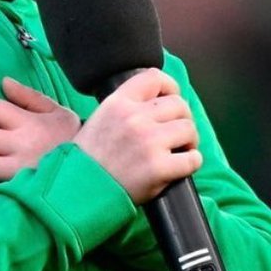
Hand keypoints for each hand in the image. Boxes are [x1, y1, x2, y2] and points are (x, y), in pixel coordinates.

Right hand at [74, 69, 201, 202]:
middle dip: (182, 119)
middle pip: (178, 104)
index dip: (170, 87)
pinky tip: (180, 167)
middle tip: (177, 134)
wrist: (78, 192)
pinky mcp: (159, 167)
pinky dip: (192, 162)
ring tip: (179, 151)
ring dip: (189, 141)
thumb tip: (157, 102)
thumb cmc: (88, 161)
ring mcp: (148, 142)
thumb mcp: (99, 120)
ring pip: (188, 129)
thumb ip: (124, 107)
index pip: (154, 77)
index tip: (172, 98)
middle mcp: (134, 118)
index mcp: (117, 104)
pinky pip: (192, 159)